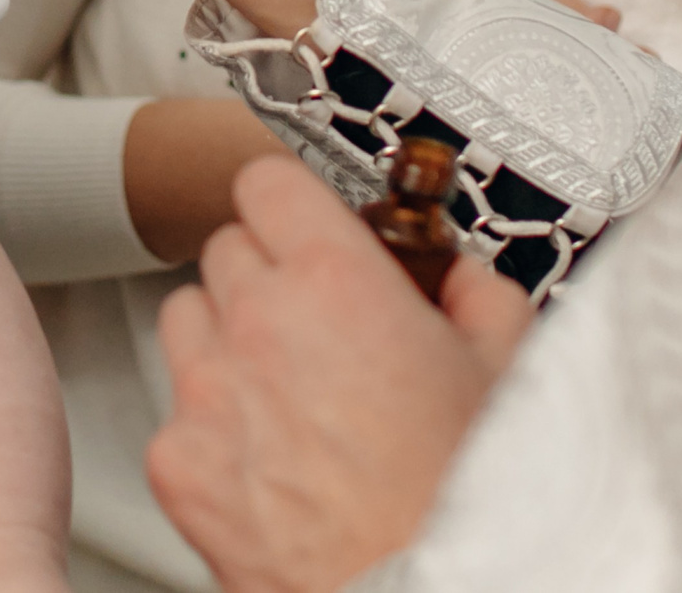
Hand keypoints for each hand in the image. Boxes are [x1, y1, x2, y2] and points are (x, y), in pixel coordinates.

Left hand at [147, 155, 534, 592]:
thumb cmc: (466, 500)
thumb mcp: (509, 368)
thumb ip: (474, 291)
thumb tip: (456, 275)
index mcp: (335, 281)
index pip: (267, 181)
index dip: (291, 199)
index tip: (305, 218)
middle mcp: (258, 324)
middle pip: (226, 247)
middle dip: (268, 270)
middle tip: (315, 314)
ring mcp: (206, 394)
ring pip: (186, 315)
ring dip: (225, 333)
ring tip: (284, 382)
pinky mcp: (177, 463)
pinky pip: (173, 407)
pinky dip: (209, 421)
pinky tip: (265, 452)